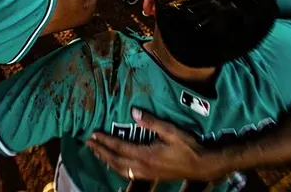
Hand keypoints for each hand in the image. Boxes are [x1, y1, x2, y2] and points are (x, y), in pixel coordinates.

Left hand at [86, 108, 230, 181]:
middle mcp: (143, 167)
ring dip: (107, 161)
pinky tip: (115, 164)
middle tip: (89, 143)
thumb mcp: (171, 130)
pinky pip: (128, 174)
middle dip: (100, 152)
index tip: (93, 134)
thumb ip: (152, 122)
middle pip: (115, 161)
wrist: (202, 166)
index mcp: (146, 154)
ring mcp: (146, 174)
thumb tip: (134, 113)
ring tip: (97, 152)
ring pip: (120, 170)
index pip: (120, 147)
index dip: (105, 141)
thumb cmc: (188, 146)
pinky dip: (117, 168)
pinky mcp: (151, 177)